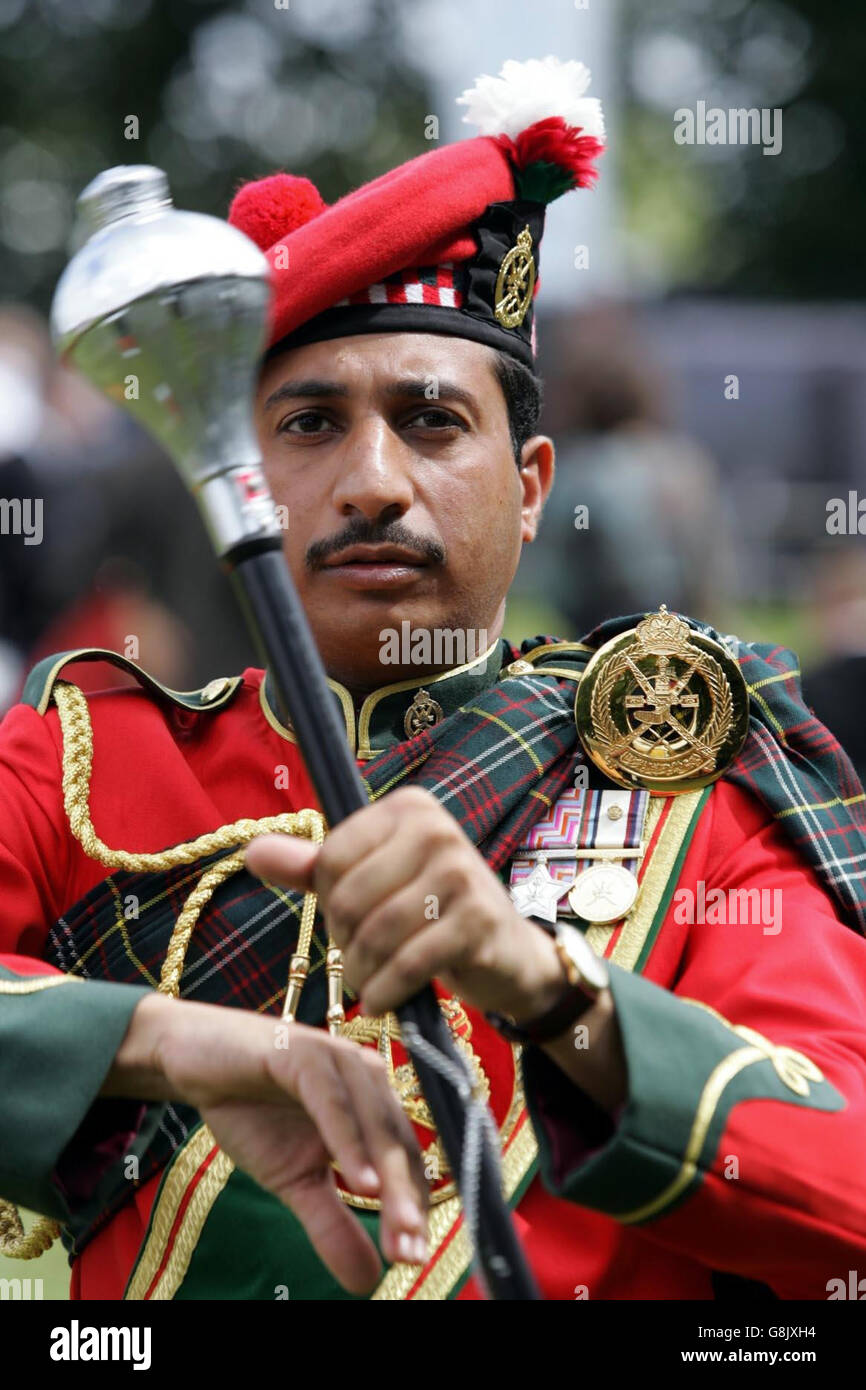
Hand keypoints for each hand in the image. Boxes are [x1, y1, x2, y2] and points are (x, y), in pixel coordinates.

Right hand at [104, 993, 428, 1292]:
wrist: (198, 1063)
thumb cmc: (254, 1112)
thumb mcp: (294, 1180)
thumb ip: (332, 1223)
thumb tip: (368, 1283)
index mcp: (374, 1105)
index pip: (404, 1162)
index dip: (412, 1208)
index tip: (414, 1259)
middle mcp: (368, 1079)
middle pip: (398, 1144)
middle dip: (409, 1200)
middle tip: (413, 1253)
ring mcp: (339, 1060)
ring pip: (374, 1122)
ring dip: (389, 1176)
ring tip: (400, 1227)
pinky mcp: (304, 1052)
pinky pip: (333, 1101)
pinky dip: (348, 1140)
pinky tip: (358, 1180)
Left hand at [244, 786, 565, 1020]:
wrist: (507, 953)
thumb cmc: (430, 912)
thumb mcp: (372, 882)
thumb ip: (312, 868)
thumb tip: (253, 853)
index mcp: (409, 808)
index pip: (332, 857)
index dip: (329, 900)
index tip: (349, 919)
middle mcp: (438, 829)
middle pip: (349, 897)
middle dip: (344, 940)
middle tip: (357, 957)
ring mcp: (463, 873)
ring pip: (377, 933)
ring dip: (361, 972)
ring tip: (366, 982)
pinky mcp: (479, 920)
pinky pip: (409, 963)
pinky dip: (386, 991)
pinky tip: (382, 1001)